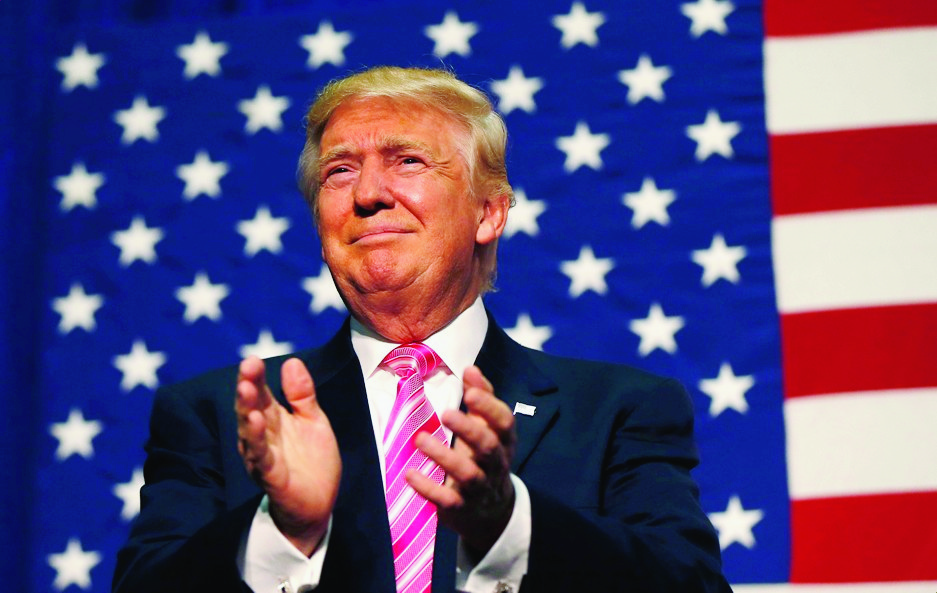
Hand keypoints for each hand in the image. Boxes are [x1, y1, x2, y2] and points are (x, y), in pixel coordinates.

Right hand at [235, 356, 340, 555]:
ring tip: (246, 390)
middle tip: (247, 366)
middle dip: (248, 388)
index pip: (261, 393)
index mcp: (274, 419)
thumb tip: (292, 361)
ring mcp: (264, 456)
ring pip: (250, 432)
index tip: (253, 359)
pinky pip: (261, 458)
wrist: (319, 503)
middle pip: (251, 408)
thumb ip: (303, 395)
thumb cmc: (312, 460)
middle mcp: (263, 435)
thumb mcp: (313, 420)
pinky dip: (257, 442)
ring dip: (247, 411)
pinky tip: (255, 424)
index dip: (256, 377)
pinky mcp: (271, 477)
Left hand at [407, 365, 516, 556]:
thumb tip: (470, 368)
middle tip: (446, 412)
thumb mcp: (489, 429)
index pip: (504, 422)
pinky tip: (409, 474)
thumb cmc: (485, 458)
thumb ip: (481, 398)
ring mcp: (479, 488)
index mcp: (503, 441)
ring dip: (444, 456)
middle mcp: (495, 464)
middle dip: (469, 429)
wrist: (492, 512)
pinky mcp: (461, 508)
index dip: (489, 407)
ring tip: (420, 439)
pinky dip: (428, 488)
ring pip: (467, 473)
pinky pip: (447, 499)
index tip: (470, 392)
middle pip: (488, 446)